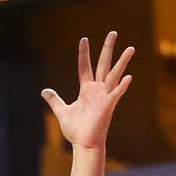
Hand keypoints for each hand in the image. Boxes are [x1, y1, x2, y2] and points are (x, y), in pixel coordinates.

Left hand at [42, 32, 133, 149]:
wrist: (83, 144)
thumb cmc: (76, 130)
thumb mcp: (62, 111)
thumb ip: (55, 100)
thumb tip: (45, 91)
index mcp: (87, 89)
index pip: (85, 66)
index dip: (84, 53)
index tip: (84, 39)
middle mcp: (98, 90)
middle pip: (104, 64)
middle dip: (108, 48)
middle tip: (113, 32)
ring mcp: (105, 97)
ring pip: (114, 75)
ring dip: (122, 62)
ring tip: (131, 48)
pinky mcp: (108, 107)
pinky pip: (116, 94)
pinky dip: (122, 86)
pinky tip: (129, 77)